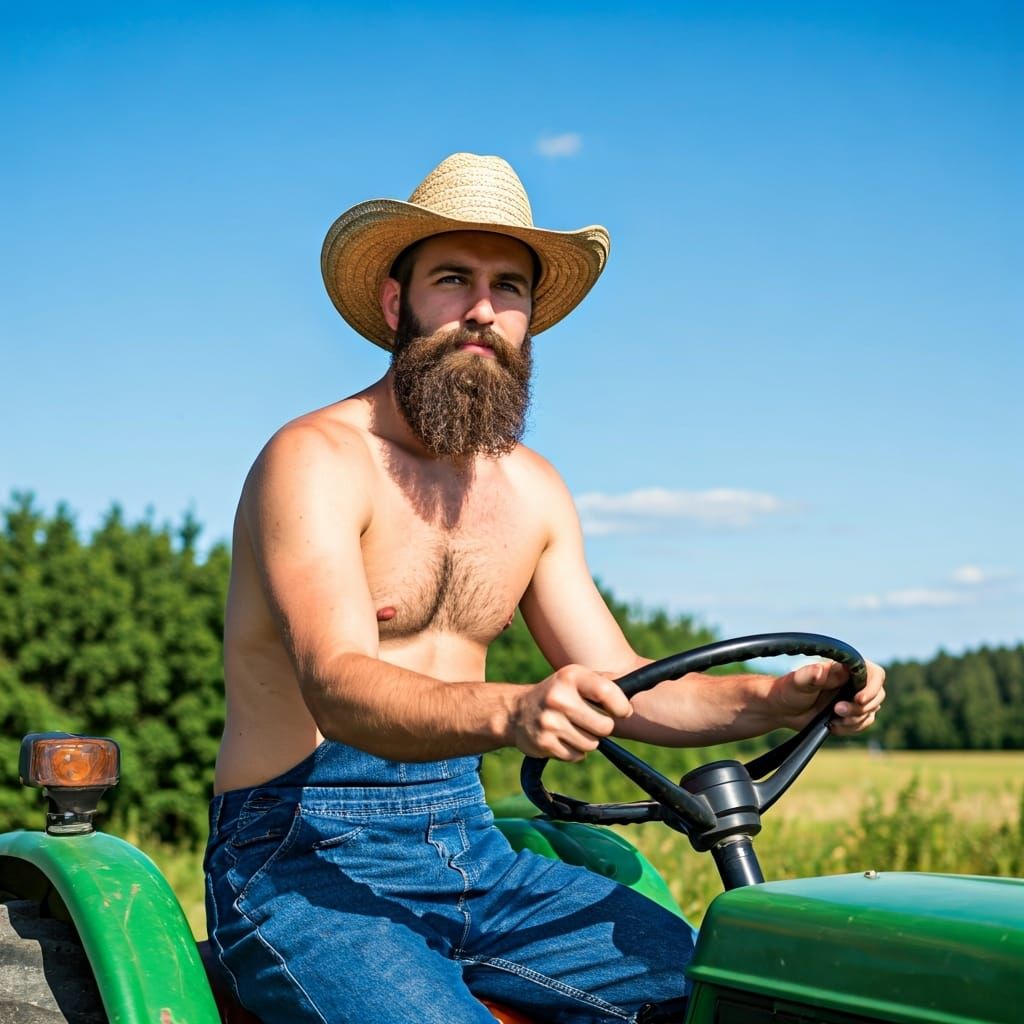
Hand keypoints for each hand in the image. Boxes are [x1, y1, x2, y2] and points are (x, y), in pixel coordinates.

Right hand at [509, 665, 633, 761]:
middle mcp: (558, 697)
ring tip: (572, 728)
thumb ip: (604, 684)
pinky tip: (562, 738)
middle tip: (589, 721)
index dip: (620, 707)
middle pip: (604, 726)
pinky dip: (574, 751)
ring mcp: (550, 721)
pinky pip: (577, 756)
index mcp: (570, 676)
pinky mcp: (544, 743)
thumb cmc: (558, 694)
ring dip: (588, 740)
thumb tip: (638, 693)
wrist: (516, 712)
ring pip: (592, 744)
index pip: (607, 692)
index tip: (622, 712)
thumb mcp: (576, 680)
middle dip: (602, 727)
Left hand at [773, 658, 885, 735]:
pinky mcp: (851, 713)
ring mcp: (853, 697)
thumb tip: (821, 670)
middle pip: (877, 695)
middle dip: (859, 708)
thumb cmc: (788, 690)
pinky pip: (863, 723)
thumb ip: (810, 675)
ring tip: (832, 721)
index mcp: (844, 668)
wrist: (783, 709)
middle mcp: (852, 681)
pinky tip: (833, 726)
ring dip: (855, 720)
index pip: (874, 673)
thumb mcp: (797, 682)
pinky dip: (851, 728)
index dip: (871, 688)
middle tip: (836, 711)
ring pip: (871, 712)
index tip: (857, 700)